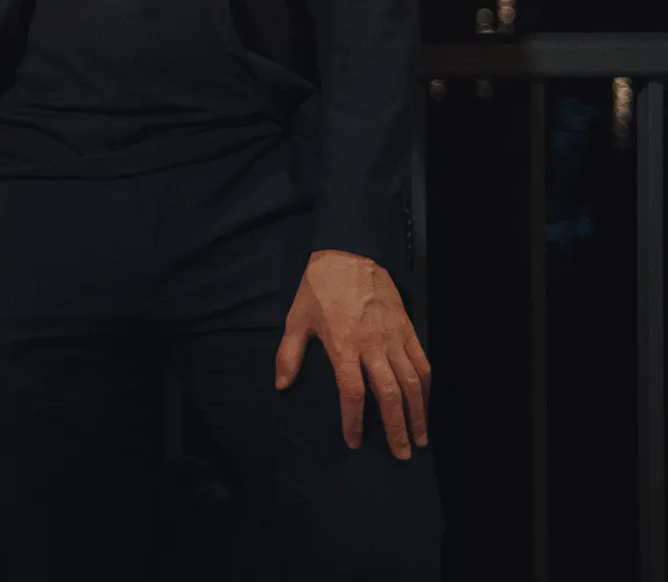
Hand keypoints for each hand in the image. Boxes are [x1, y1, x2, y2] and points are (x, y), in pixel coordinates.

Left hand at [273, 249, 429, 460]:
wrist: (350, 253)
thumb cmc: (320, 286)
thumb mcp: (297, 317)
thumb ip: (289, 353)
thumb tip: (281, 385)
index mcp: (344, 345)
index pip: (352, 392)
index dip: (353, 420)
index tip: (354, 441)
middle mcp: (372, 345)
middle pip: (389, 394)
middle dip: (396, 428)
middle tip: (401, 455)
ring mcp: (393, 337)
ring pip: (411, 382)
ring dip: (417, 413)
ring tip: (419, 439)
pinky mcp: (407, 327)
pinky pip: (421, 361)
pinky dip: (426, 385)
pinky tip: (425, 402)